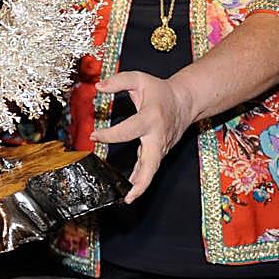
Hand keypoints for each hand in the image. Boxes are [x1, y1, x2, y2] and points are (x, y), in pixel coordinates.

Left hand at [90, 70, 196, 202]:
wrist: (185, 102)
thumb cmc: (159, 91)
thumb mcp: (140, 79)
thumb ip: (119, 81)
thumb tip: (98, 87)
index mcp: (151, 118)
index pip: (128, 130)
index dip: (110, 134)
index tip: (94, 135)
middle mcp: (157, 137)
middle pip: (151, 163)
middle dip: (140, 179)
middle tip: (128, 193)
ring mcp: (159, 147)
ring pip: (151, 170)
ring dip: (141, 186)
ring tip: (127, 199)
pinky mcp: (158, 152)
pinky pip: (148, 169)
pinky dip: (140, 181)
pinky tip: (129, 193)